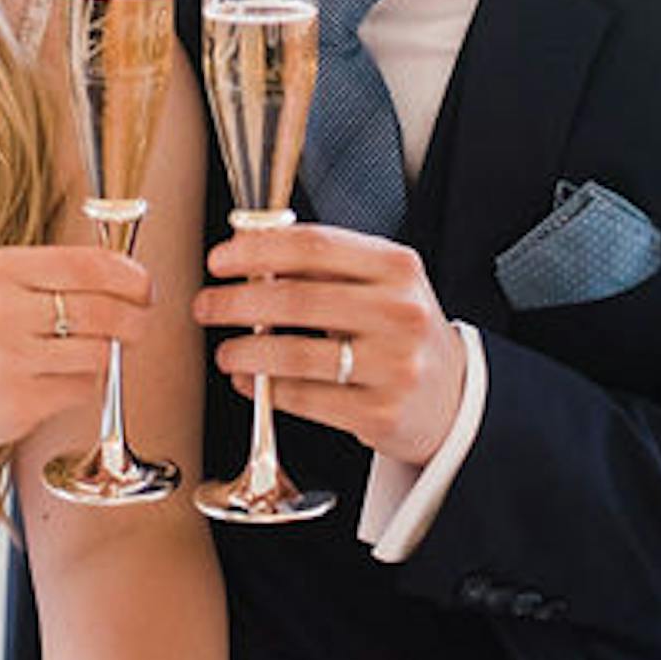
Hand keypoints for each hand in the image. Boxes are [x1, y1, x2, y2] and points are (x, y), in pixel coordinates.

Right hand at [0, 243, 143, 457]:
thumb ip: (46, 279)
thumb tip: (122, 279)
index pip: (89, 266)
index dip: (131, 276)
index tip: (144, 286)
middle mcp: (5, 310)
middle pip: (105, 311)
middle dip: (135, 319)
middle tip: (139, 322)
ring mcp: (11, 361)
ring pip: (99, 354)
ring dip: (109, 356)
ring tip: (92, 353)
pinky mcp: (19, 405)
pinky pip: (80, 392)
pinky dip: (82, 386)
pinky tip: (58, 380)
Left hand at [198, 224, 463, 463]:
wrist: (454, 398)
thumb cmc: (401, 333)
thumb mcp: (382, 285)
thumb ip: (326, 267)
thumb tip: (249, 252)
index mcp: (398, 268)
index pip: (314, 247)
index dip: (257, 249)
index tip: (220, 259)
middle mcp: (401, 312)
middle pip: (297, 299)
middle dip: (236, 302)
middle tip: (206, 306)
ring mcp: (394, 365)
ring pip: (295, 353)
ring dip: (245, 352)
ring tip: (225, 352)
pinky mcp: (381, 413)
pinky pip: (306, 398)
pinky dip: (265, 389)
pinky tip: (249, 382)